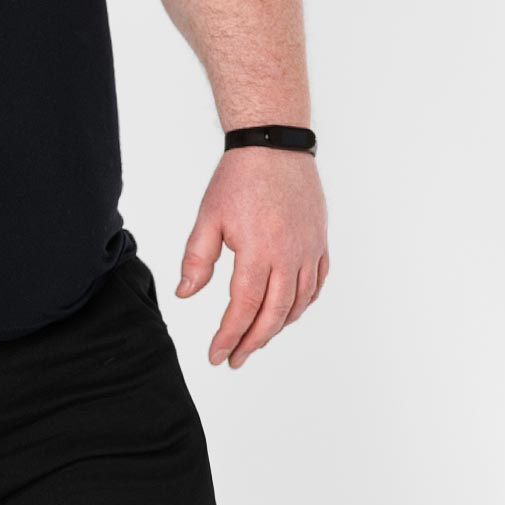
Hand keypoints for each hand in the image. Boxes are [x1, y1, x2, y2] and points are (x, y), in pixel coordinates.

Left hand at [177, 151, 328, 367]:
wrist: (274, 146)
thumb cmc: (238, 179)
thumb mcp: (208, 218)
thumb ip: (197, 260)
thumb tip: (185, 295)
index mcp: (258, 250)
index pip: (243, 307)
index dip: (229, 336)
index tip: (217, 355)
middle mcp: (289, 254)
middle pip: (274, 313)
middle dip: (252, 341)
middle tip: (235, 358)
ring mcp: (309, 249)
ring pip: (298, 303)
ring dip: (277, 327)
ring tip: (255, 340)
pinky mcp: (319, 242)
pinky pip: (316, 284)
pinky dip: (302, 305)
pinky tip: (287, 313)